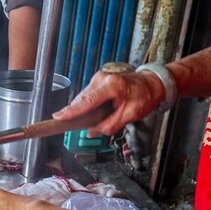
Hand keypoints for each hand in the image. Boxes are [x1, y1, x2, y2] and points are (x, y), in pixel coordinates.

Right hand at [51, 67, 165, 135]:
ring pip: (83, 97)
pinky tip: (97, 109)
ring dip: (84, 109)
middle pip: (81, 99)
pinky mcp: (98, 80)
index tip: (58, 116)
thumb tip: (92, 131)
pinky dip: (88, 104)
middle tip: (80, 124)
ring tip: (98, 115)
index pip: (87, 101)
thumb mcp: (130, 115)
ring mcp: (99, 77)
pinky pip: (87, 94)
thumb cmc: (145, 96)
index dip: (71, 111)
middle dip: (78, 113)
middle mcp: (102, 78)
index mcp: (112, 86)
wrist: (152, 83)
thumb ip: (110, 125)